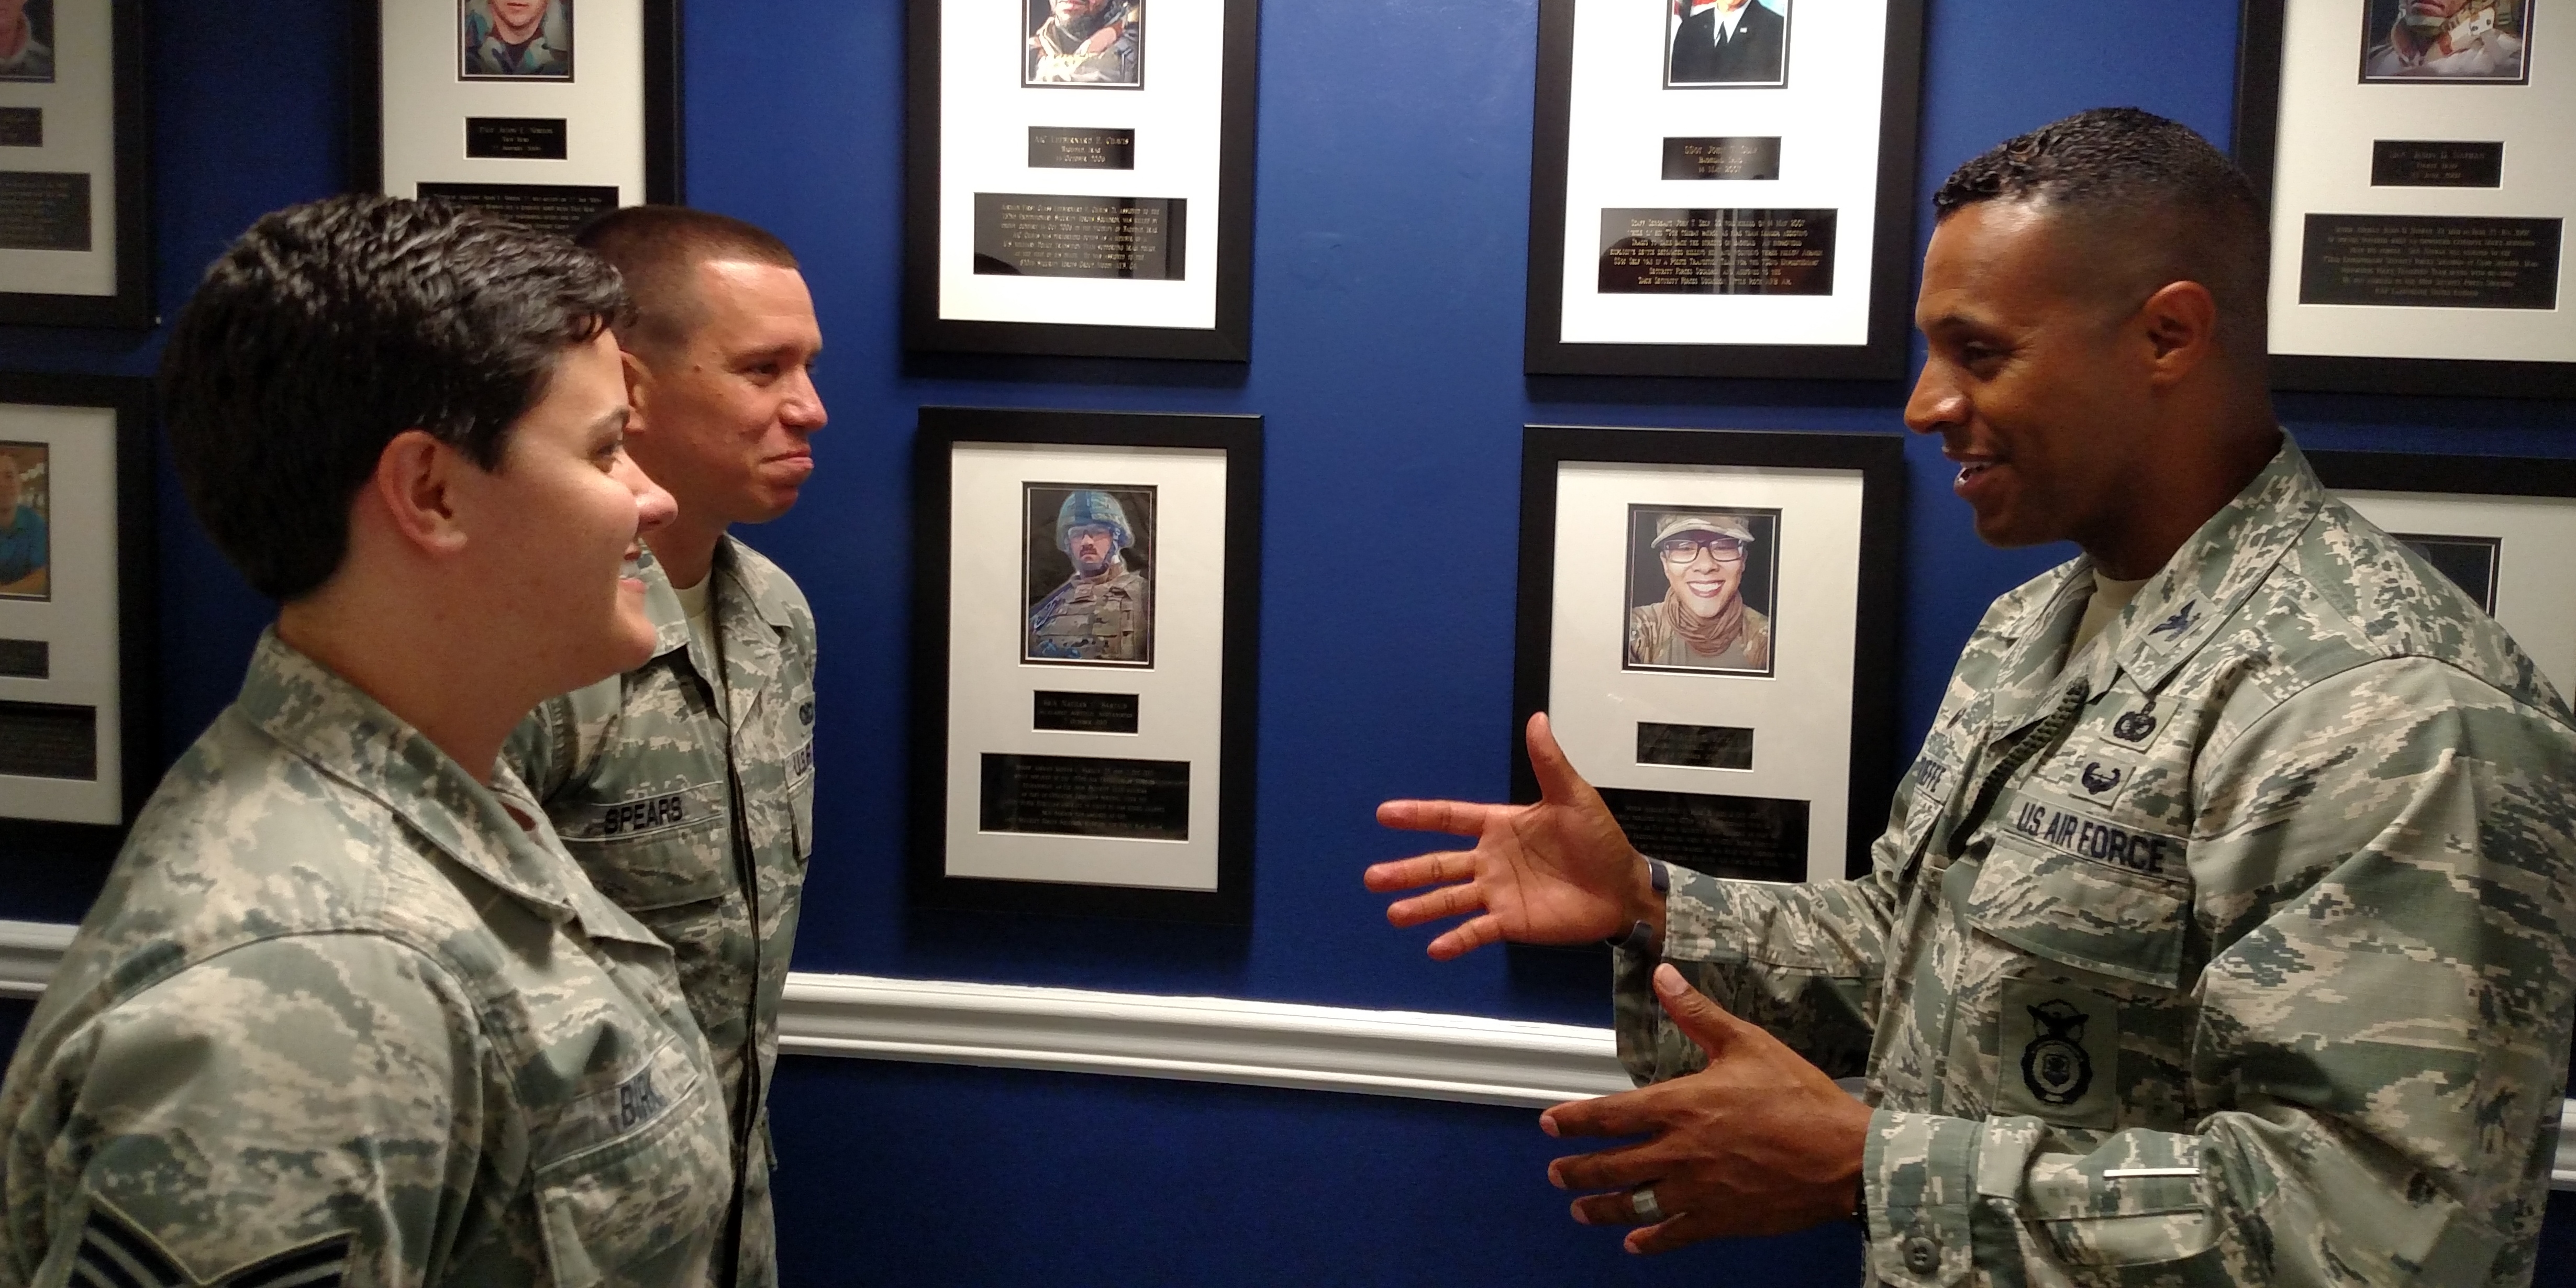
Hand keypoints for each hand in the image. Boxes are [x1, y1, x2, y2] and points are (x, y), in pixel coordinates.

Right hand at [1367, 713, 1656, 958]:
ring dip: (1422, 907)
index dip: (1419, 815)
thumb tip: (1538, 719)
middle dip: (1406, 871)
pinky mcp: (1511, 921)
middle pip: (1440, 863)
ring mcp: (1499, 892)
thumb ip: (1549, 763)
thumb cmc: (1600, 841)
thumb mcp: (1574, 796)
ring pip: (1451, 899)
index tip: (1385, 814)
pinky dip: (1456, 940)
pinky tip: (1434, 949)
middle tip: (1373, 877)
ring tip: (1394, 913)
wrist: (1622, 886)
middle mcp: (1491, 860)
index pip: (1451, 818)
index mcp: (1501, 826)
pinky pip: (1478, 931)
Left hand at [1541, 965, 1869, 1252]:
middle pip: (1610, 1166)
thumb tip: (1663, 975)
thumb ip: (1698, 1013)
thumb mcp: (1748, 1044)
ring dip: (1601, 1208)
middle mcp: (1678, 1151)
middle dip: (1577, 1170)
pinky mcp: (1719, 1220)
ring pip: (1633, 1204)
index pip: (1609, 1115)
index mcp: (1680, 1106)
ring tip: (1580, 1209)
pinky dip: (1649, 1239)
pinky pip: (1672, 1233)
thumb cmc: (1798, 1097)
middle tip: (1557, 1173)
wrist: (1843, 1158)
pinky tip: (1634, 1242)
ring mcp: (1696, 1190)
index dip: (1573, 1120)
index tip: (1549, 1124)